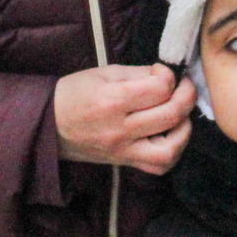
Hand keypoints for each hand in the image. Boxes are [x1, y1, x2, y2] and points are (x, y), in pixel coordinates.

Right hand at [54, 63, 194, 174]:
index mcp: (111, 100)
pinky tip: (171, 134)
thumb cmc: (75, 94)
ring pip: (170, 149)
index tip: (162, 71)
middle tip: (183, 87)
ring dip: (184, 128)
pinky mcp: (125, 163)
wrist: (49, 126)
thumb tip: (168, 76)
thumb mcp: (104, 73)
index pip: (159, 89)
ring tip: (180, 114)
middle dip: (187, 96)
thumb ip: (139, 73)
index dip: (169, 75)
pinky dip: (173, 150)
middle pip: (170, 115)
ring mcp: (123, 150)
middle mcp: (119, 129)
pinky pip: (159, 166)